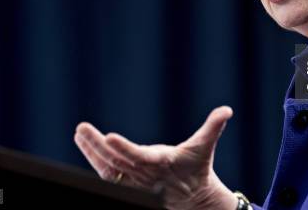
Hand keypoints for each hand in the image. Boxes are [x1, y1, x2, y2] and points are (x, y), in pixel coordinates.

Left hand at [74, 106, 237, 209]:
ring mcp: (134, 178)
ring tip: (80, 132)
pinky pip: (107, 171)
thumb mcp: (205, 146)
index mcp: (162, 162)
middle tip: (82, 129)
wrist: (191, 197)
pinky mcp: (128, 181)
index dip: (124, 148)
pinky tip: (84, 142)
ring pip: (108, 165)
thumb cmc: (196, 167)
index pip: (140, 156)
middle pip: (117, 160)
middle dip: (98, 145)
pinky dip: (95, 157)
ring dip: (92, 149)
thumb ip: (214, 127)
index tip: (108, 137)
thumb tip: (228, 110)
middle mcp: (144, 172)